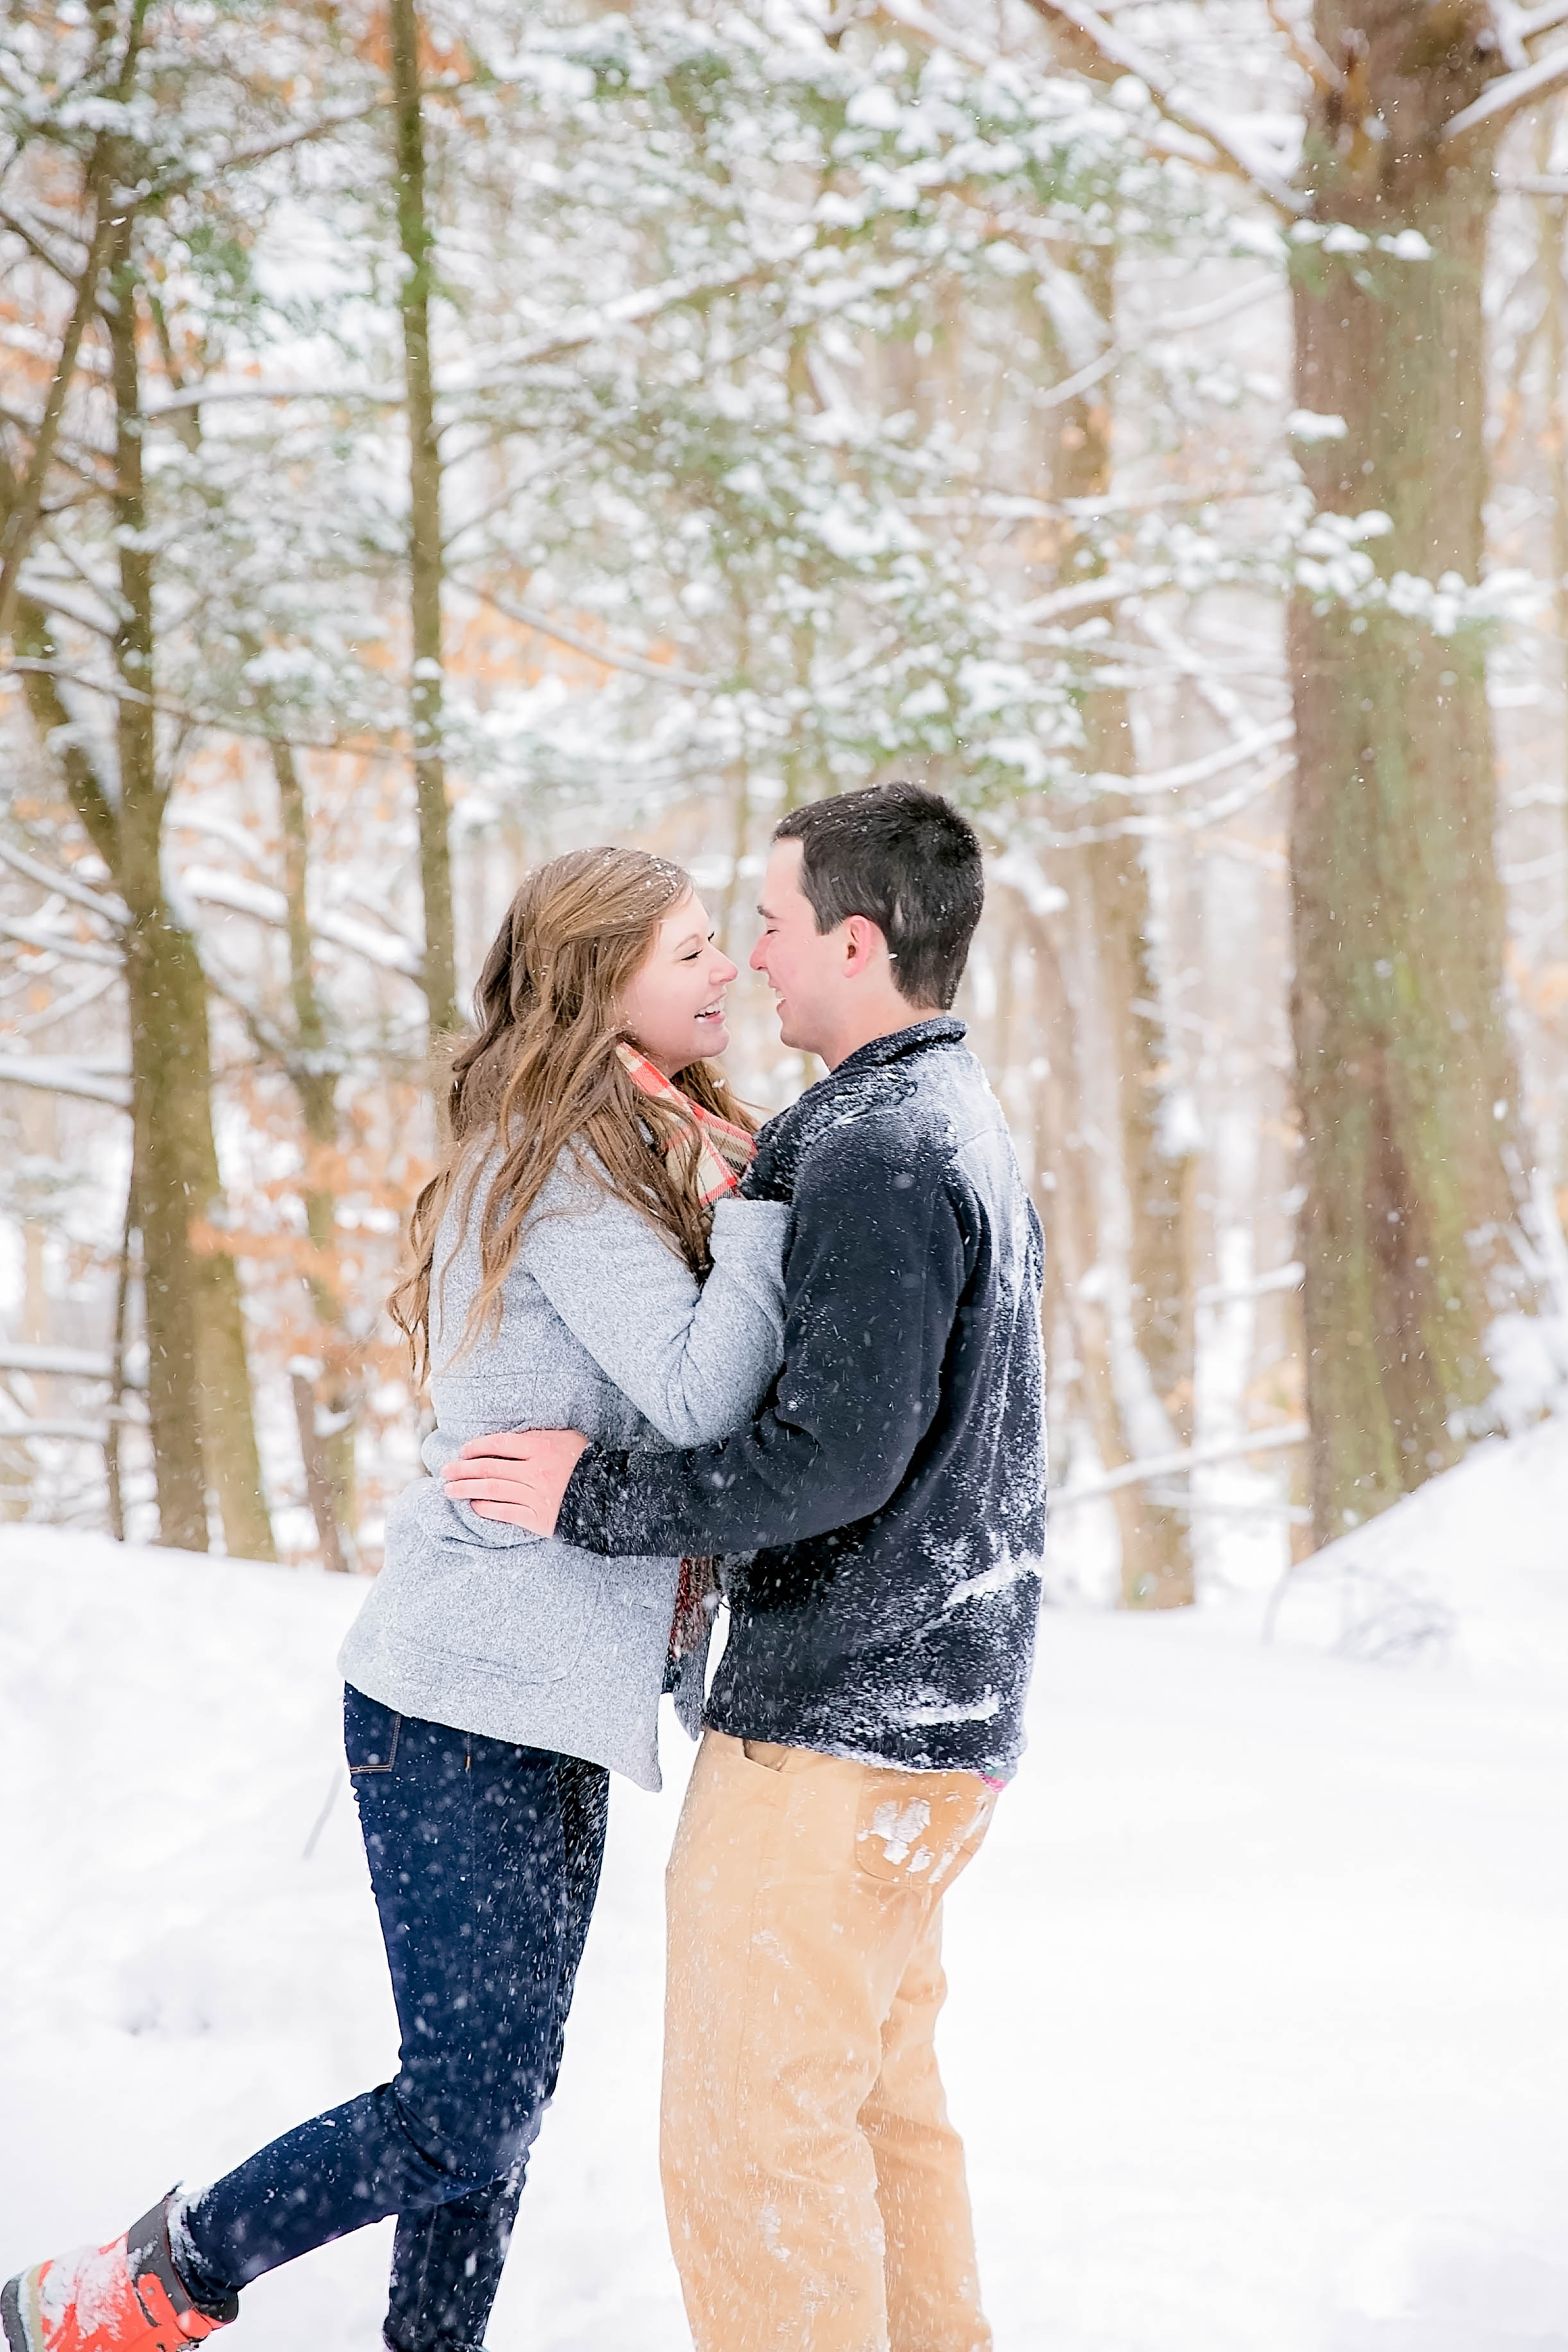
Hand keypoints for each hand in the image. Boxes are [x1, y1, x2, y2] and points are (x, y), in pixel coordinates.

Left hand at [441, 1428, 589, 1534]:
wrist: (607, 1495)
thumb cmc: (584, 1461)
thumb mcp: (565, 1438)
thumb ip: (537, 1436)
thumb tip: (506, 1440)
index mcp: (540, 1447)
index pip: (498, 1443)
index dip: (476, 1447)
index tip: (462, 1451)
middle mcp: (533, 1471)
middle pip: (488, 1468)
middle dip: (462, 1469)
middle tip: (445, 1471)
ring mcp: (534, 1496)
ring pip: (491, 1490)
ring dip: (466, 1489)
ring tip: (450, 1490)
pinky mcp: (537, 1518)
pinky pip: (505, 1513)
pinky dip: (486, 1509)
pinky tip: (474, 1506)